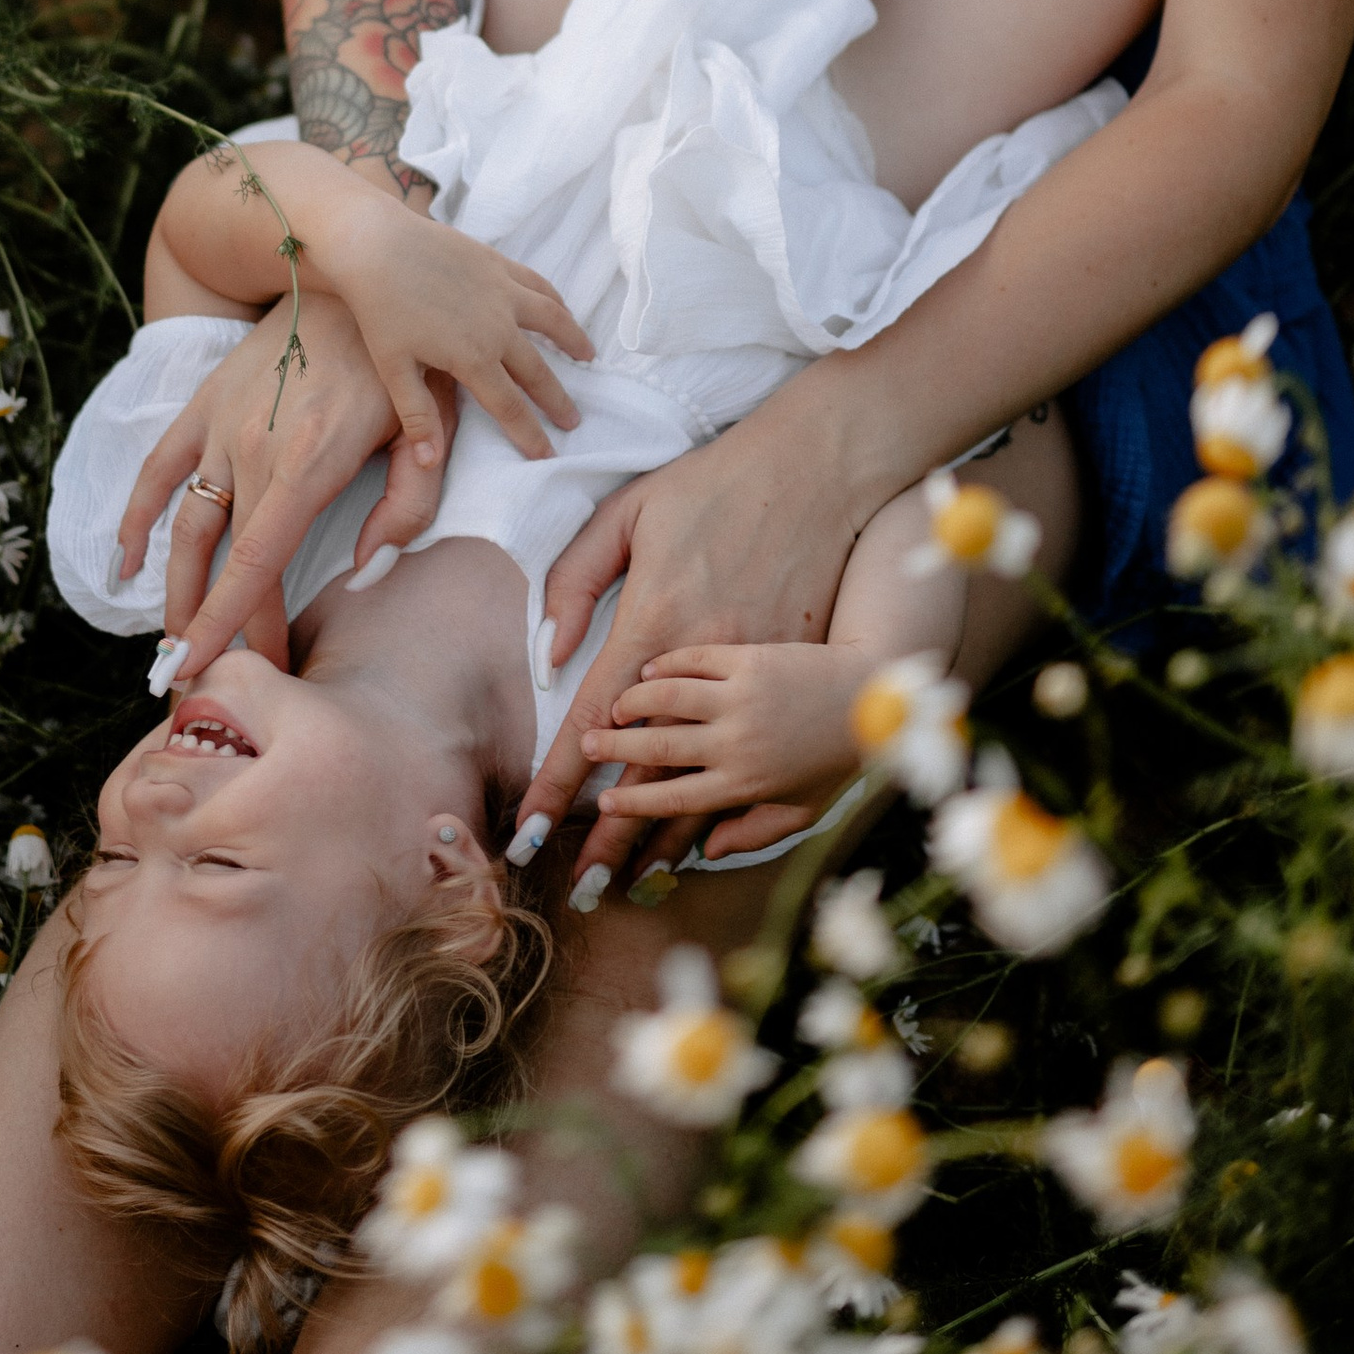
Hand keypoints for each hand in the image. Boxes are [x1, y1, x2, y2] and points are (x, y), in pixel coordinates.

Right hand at [116, 289, 438, 676]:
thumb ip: (407, 505)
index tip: (221, 669)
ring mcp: (221, 426)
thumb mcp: (429, 431)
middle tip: (217, 676)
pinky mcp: (205, 403)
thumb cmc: (402, 360)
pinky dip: (136, 515)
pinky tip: (127, 559)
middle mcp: (252, 450)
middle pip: (219, 560)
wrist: (349, 272)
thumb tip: (369, 569)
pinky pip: (158, 467)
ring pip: (183, 524)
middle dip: (212, 625)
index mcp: (307, 466)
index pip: (256, 567)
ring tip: (175, 637)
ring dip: (173, 587)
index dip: (234, 624)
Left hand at [316, 179, 589, 456]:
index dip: (530, 434)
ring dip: (573, 340)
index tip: (546, 455)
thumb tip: (431, 462)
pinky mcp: (497, 263)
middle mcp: (498, 327)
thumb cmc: (379, 309)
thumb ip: (418, 416)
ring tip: (588, 357)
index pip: (510, 406)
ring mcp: (502, 291)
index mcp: (473, 358)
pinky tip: (562, 308)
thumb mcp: (394, 369)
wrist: (375, 244)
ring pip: (552, 320)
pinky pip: (537, 284)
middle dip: (557, 400)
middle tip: (574, 420)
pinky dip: (555, 300)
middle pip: (537, 371)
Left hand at [507, 412, 859, 887]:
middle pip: (647, 771)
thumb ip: (575, 580)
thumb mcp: (628, 513)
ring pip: (703, 775)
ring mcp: (754, 673)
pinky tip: (698, 836)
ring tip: (628, 880)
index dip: (559, 784)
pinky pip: (749, 755)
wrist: (821, 469)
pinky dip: (721, 802)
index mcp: (654, 621)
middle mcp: (704, 662)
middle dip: (609, 835)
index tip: (532, 831)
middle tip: (576, 884)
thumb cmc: (714, 483)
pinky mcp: (789, 671)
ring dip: (663, 834)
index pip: (592, 723)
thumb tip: (550, 653)